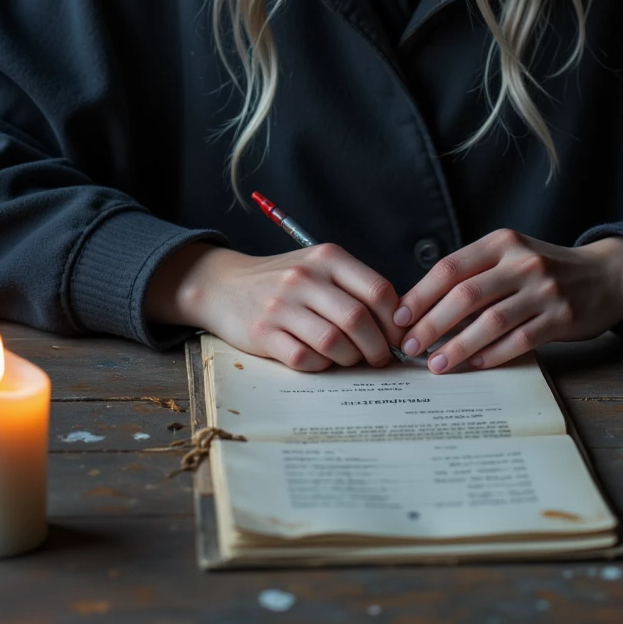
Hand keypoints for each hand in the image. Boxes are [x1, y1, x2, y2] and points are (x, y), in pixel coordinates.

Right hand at [144, 241, 406, 371]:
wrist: (224, 285)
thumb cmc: (284, 280)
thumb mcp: (319, 267)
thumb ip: (354, 287)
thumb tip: (398, 322)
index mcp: (327, 258)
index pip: (378, 290)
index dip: (395, 321)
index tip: (397, 337)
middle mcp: (305, 277)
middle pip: (358, 320)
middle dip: (377, 347)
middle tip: (379, 358)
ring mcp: (282, 305)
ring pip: (334, 343)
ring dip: (350, 359)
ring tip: (350, 359)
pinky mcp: (263, 333)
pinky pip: (305, 359)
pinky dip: (320, 365)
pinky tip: (320, 360)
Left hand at [391, 230, 622, 372]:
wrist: (607, 275)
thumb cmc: (546, 269)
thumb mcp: (511, 255)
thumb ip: (475, 272)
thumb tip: (423, 304)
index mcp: (502, 243)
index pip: (450, 268)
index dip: (421, 294)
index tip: (399, 317)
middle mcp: (521, 262)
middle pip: (465, 296)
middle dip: (432, 324)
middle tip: (410, 346)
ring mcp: (543, 290)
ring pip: (490, 322)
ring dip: (458, 346)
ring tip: (436, 364)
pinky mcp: (561, 318)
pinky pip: (519, 340)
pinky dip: (493, 355)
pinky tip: (474, 366)